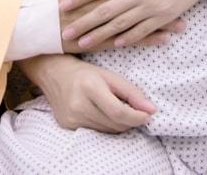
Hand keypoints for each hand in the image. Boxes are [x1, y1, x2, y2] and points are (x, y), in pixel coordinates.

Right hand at [18, 54, 155, 132]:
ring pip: (107, 131)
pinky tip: (102, 113)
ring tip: (115, 108)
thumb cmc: (85, 73)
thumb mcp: (110, 76)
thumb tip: (151, 110)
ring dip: (118, 124)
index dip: (137, 117)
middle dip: (130, 119)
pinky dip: (105, 126)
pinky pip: (96, 133)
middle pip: (115, 124)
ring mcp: (71, 119)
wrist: (55, 74)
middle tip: (132, 109)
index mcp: (89, 87)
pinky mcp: (67, 127)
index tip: (148, 114)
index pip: (119, 113)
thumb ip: (132, 92)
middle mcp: (78, 105)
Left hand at [60, 0, 206, 50]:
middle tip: (65, 33)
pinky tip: (116, 44)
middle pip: (105, 10)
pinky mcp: (164, 16)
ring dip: (100, 36)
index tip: (63, 5)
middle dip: (84, 23)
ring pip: (121, 25)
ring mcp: (152, 6)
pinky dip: (129, 38)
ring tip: (84, 44)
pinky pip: (143, 30)